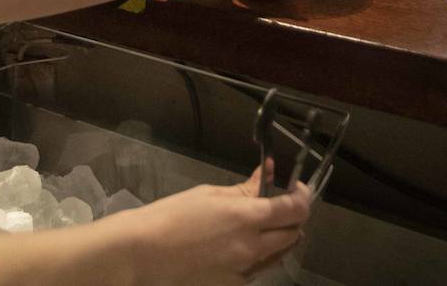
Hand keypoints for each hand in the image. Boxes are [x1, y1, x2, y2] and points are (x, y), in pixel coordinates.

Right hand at [117, 166, 309, 285]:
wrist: (144, 253)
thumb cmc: (172, 216)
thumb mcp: (210, 194)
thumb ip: (245, 188)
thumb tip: (269, 171)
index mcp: (246, 218)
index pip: (294, 210)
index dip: (303, 197)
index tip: (296, 189)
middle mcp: (252, 248)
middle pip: (293, 235)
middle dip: (293, 219)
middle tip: (278, 207)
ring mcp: (244, 271)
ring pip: (278, 255)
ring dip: (279, 239)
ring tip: (261, 227)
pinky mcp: (233, 285)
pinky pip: (258, 270)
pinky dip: (259, 256)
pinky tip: (240, 247)